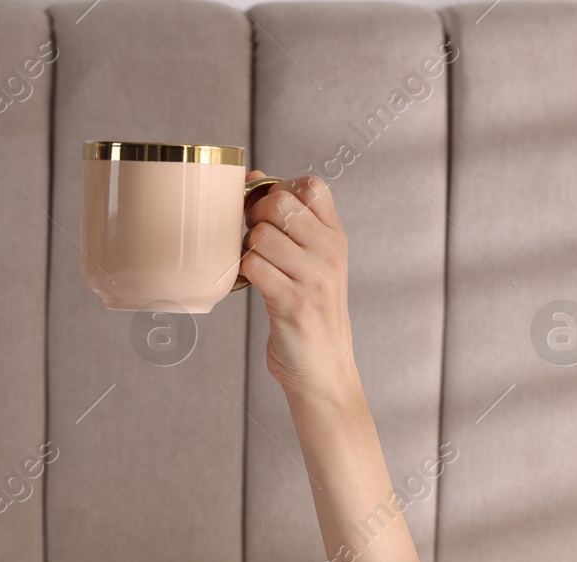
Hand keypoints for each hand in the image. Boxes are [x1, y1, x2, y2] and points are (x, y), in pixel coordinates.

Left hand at [239, 171, 355, 400]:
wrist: (324, 369)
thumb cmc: (309, 313)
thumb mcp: (312, 264)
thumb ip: (291, 223)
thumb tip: (255, 177)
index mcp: (335, 238)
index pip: (312, 186)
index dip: (279, 188)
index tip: (265, 209)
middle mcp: (330, 253)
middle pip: (280, 204)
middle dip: (254, 216)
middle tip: (252, 239)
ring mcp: (314, 277)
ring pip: (261, 235)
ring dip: (246, 249)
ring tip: (254, 267)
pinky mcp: (292, 303)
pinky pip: (253, 267)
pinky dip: (241, 274)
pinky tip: (248, 285)